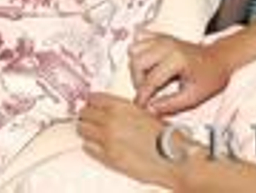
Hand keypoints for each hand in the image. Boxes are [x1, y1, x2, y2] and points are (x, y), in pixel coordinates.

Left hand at [77, 93, 194, 183]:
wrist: (173, 157)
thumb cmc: (165, 137)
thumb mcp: (145, 112)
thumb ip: (125, 110)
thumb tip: (112, 110)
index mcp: (120, 106)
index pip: (93, 98)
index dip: (91, 102)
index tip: (90, 105)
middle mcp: (111, 120)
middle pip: (83, 113)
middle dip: (86, 116)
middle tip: (89, 119)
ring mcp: (107, 138)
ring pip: (82, 129)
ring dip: (86, 129)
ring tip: (92, 132)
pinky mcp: (108, 156)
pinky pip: (87, 147)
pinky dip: (90, 145)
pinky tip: (97, 145)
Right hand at [128, 30, 230, 114]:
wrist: (219, 60)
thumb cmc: (210, 77)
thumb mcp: (193, 97)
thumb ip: (170, 104)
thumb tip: (150, 110)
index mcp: (176, 59)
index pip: (150, 80)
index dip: (143, 96)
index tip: (140, 107)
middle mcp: (166, 45)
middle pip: (137, 62)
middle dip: (138, 81)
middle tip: (148, 93)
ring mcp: (162, 39)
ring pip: (135, 50)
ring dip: (137, 67)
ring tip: (149, 78)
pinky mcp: (160, 36)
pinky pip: (139, 41)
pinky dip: (138, 52)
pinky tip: (148, 64)